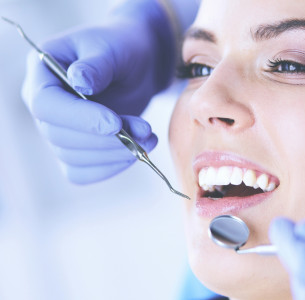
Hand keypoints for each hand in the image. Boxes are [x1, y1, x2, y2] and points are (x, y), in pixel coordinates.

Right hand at [21, 1, 175, 183]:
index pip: (46, 105)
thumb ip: (97, 65)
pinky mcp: (76, 148)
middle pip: (59, 137)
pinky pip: (83, 172)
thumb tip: (79, 82)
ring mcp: (58, 129)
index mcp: (42, 72)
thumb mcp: (113, 48)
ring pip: (74, 158)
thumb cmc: (123, 48)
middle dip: (106, 140)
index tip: (116, 123)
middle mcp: (44, 104)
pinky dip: (111, 167)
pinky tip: (137, 152)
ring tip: (150, 138)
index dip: (80, 119)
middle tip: (146, 131)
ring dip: (115, 154)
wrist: (139, 65)